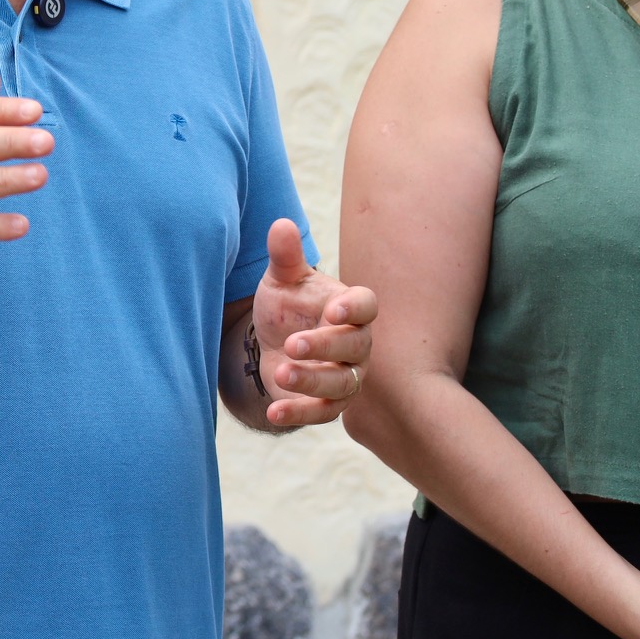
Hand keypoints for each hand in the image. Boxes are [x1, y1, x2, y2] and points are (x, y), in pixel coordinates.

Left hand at [250, 220, 377, 426]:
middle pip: (355, 348)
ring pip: (341, 384)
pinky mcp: (327, 403)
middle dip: (325, 347)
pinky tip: (273, 412)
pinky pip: (321, 413)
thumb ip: (285, 256)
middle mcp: (356, 345)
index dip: (354, 309)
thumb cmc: (287, 305)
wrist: (272, 344)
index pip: (366, 307)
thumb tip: (281, 224)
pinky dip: (298, 414)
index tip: (334, 309)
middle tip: (292, 344)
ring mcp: (345, 376)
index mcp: (350, 309)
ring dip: (312, 380)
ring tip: (281, 373)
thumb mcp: (281, 279)